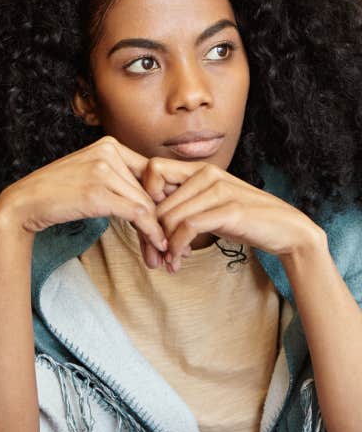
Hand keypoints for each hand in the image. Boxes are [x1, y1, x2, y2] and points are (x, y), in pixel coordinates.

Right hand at [0, 136, 168, 266]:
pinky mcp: (97, 192)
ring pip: (146, 203)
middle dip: (161, 219)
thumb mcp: (90, 174)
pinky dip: (150, 232)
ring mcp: (102, 170)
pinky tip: (156, 246)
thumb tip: (154, 199)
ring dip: (157, 231)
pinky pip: (137, 213)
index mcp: (109, 144)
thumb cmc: (56, 193)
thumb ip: (118, 178)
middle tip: (168, 243)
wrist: (25, 202)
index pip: (150, 172)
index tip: (167, 222)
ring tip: (161, 251)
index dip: (163, 200)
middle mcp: (108, 151)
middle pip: (150, 189)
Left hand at [147, 159, 321, 270]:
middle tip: (155, 254)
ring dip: (164, 245)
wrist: (286, 230)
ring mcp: (219, 189)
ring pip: (170, 216)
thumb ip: (181, 202)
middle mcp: (207, 173)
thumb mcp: (207, 205)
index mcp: (199, 169)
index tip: (151, 221)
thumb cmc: (241, 219)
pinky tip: (180, 260)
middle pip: (157, 201)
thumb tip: (146, 215)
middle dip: (151, 232)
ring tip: (169, 261)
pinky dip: (177, 247)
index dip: (144, 195)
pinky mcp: (230, 209)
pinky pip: (187, 227)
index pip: (153, 169)